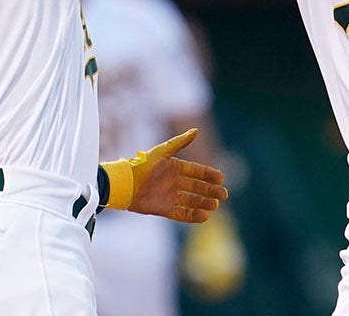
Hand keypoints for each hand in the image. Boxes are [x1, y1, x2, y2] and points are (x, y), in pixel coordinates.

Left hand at [101, 128, 228, 222]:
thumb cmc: (142, 165)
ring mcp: (170, 196)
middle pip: (198, 187)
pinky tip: (204, 217)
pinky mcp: (164, 209)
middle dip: (211, 191)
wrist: (124, 184)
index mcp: (176, 168)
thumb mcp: (162, 151)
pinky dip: (192, 216)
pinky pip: (181, 214)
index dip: (209, 175)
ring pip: (192, 201)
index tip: (221, 178)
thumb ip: (179, 142)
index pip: (198, 171)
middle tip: (223, 195)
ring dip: (204, 203)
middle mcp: (175, 182)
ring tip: (215, 206)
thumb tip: (196, 130)